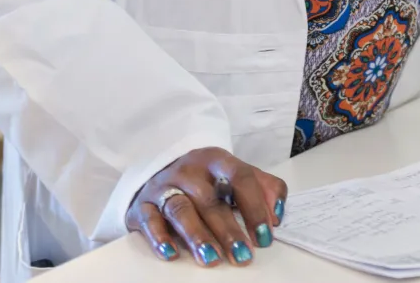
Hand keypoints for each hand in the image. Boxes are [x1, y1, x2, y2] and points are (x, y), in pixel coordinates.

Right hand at [126, 147, 286, 267]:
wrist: (157, 170)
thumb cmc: (204, 179)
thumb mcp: (234, 174)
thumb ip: (263, 187)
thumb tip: (277, 215)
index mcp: (216, 160)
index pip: (240, 177)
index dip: (255, 206)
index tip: (265, 235)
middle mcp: (189, 171)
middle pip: (210, 200)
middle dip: (228, 229)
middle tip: (243, 254)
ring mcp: (164, 187)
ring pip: (181, 210)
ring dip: (197, 236)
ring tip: (211, 258)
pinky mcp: (142, 205)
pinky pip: (149, 219)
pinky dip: (159, 237)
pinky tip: (171, 253)